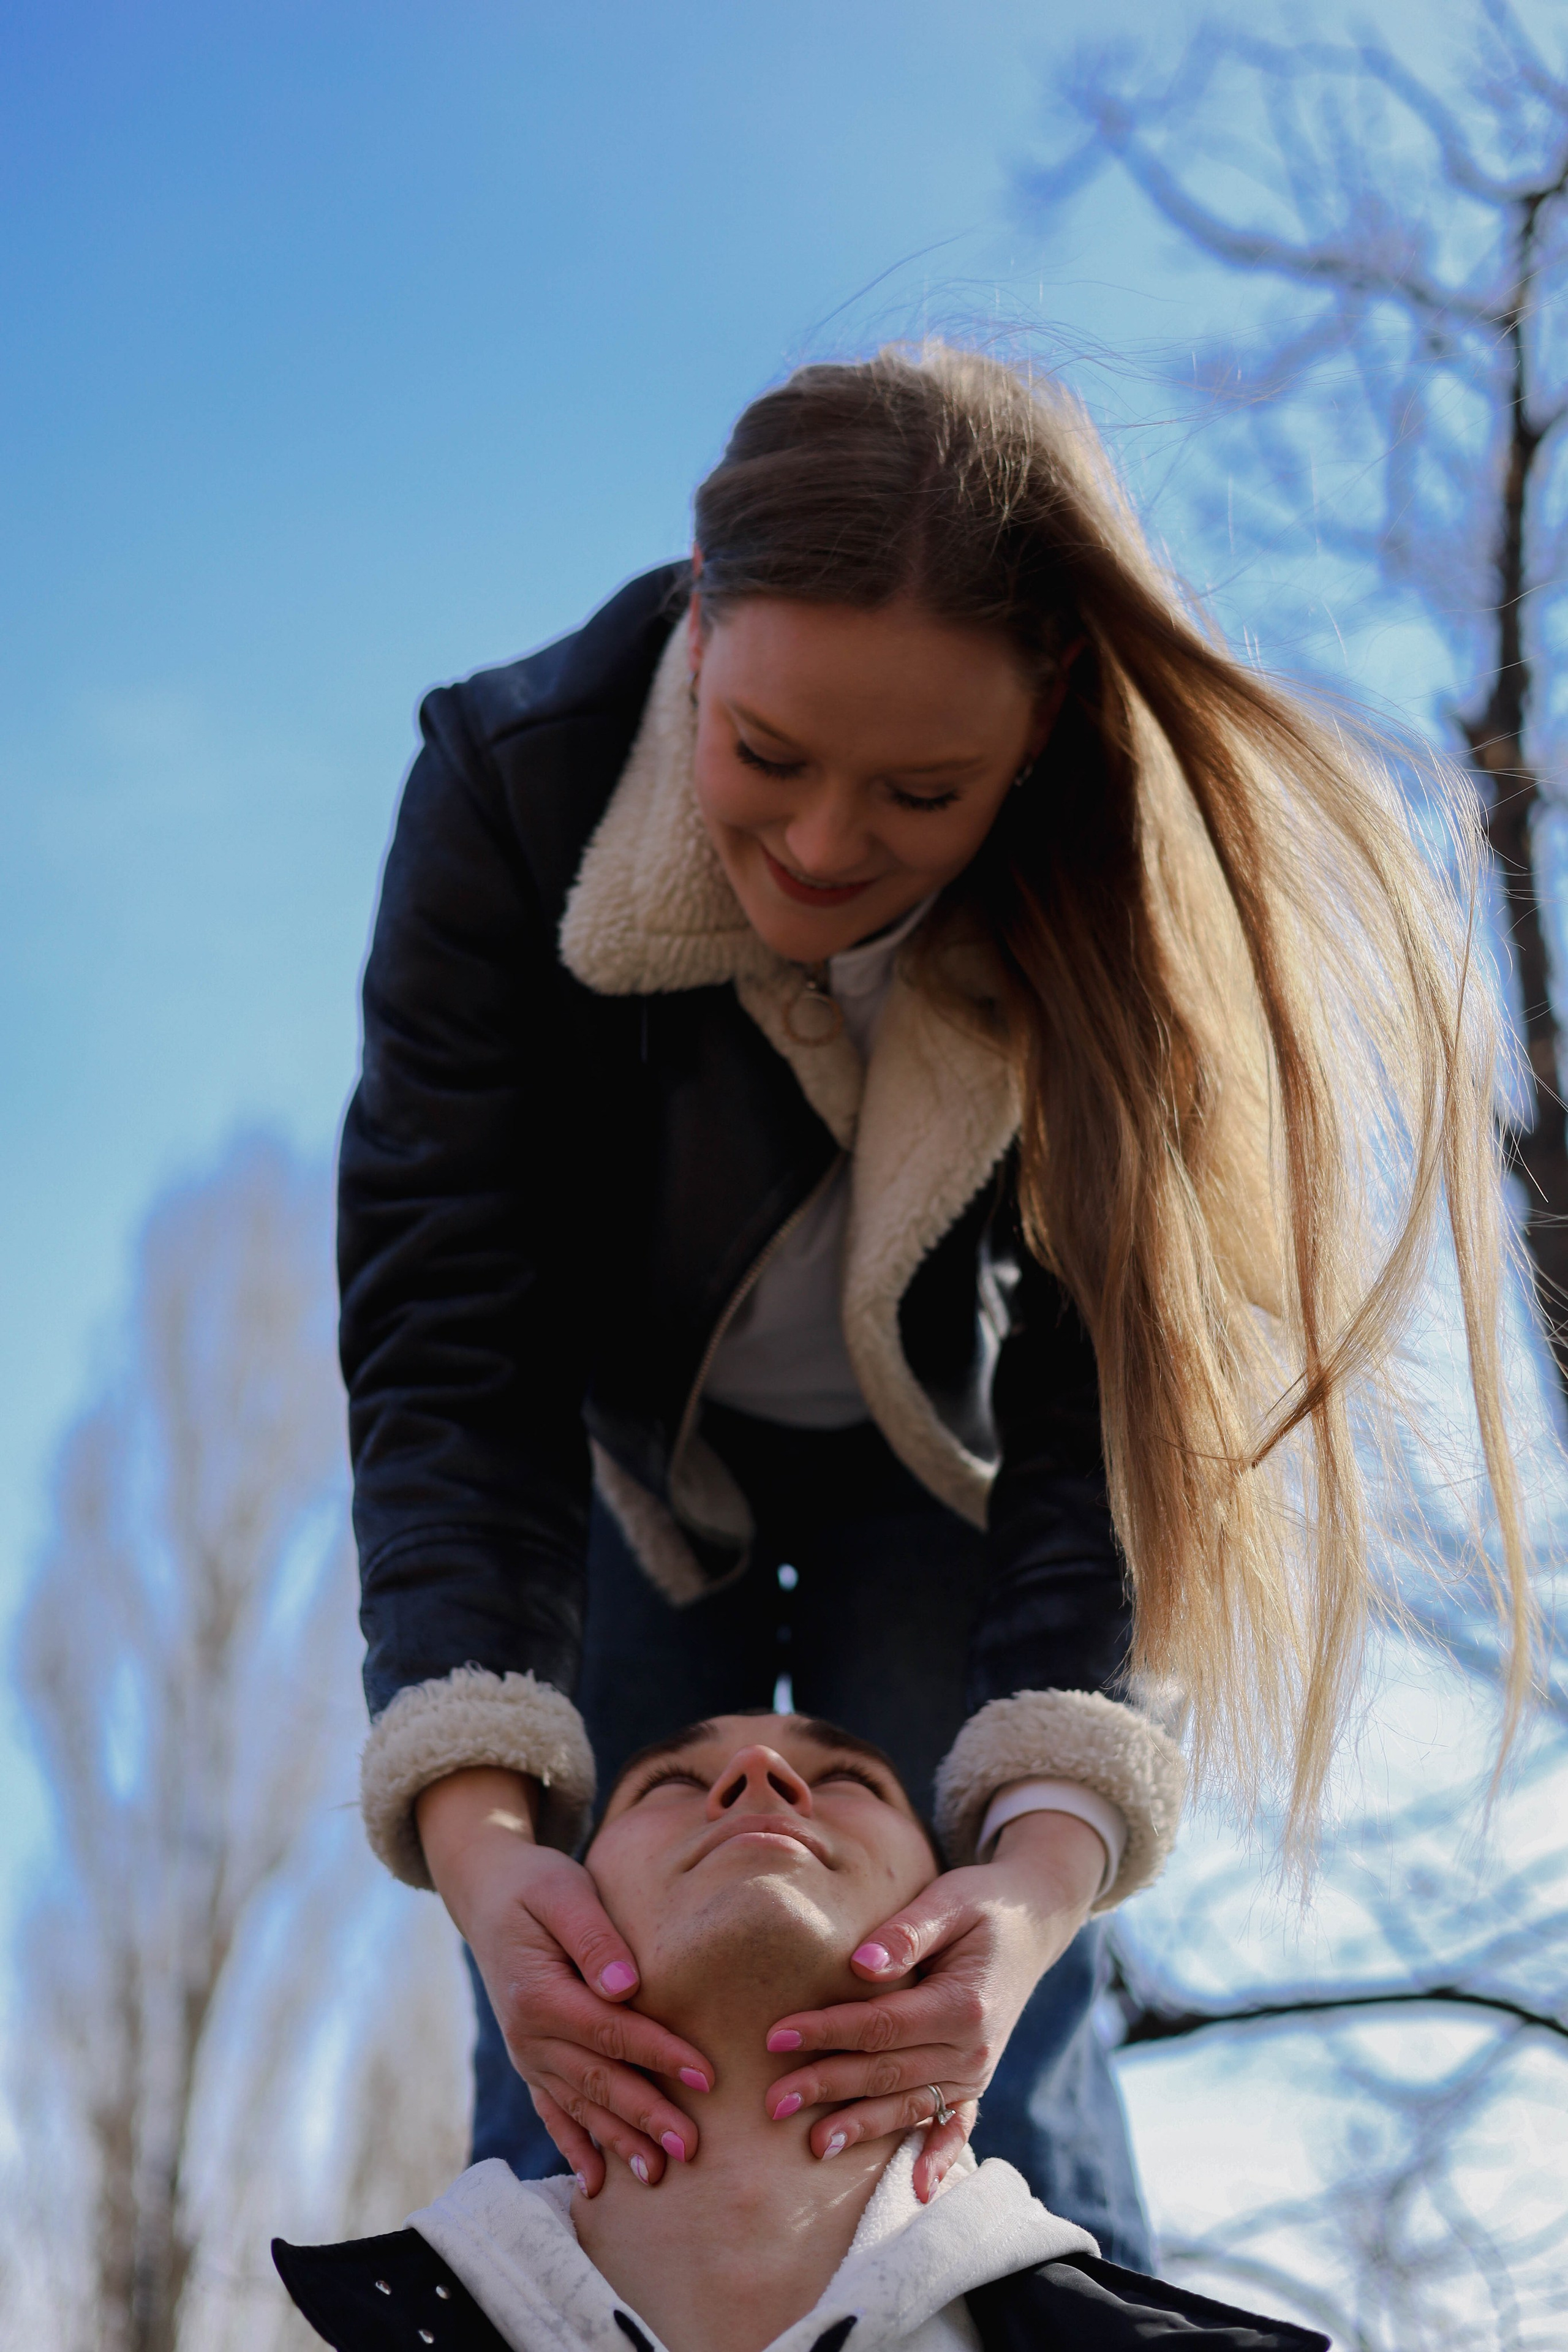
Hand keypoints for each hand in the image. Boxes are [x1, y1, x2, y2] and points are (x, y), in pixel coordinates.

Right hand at [416, 1768, 714, 2194]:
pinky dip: (573, 2146)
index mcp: (539, 1994)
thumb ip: (593, 1937)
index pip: (610, 2031)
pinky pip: (552, 2110)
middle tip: (692, 2147)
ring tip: (657, 2174)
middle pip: (597, 2081)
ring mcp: (526, 2053)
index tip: (706, 2074)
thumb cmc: (535, 1885)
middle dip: (646, 2117)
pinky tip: (596, 2183)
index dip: (659, 2054)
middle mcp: (529, 2034)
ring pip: (579, 2105)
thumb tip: (626, 1986)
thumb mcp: (563, 1891)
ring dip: (617, 2141)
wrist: (487, 1893)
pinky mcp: (530, 2059)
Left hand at [761, 1809, 1104, 2201]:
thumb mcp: (948, 1901)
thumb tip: (859, 1964)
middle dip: (827, 2086)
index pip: (880, 2025)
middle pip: (887, 2073)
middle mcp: (973, 2049)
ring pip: (909, 2105)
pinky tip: (916, 2189)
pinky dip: (939, 2158)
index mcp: (964, 2004)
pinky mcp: (976, 2082)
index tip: (775, 2037)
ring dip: (862, 2126)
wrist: (1030, 1922)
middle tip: (771, 2102)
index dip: (827, 2031)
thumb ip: (906, 1933)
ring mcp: (977, 2073)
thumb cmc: (979, 1905)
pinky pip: (956, 2127)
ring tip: (812, 2145)